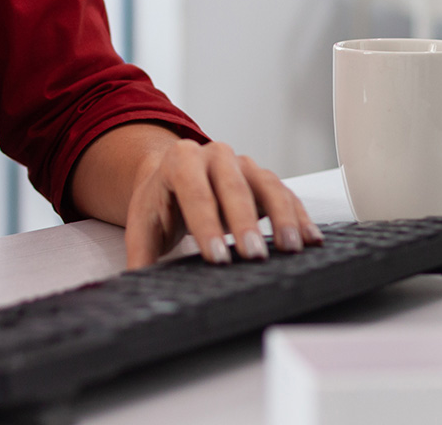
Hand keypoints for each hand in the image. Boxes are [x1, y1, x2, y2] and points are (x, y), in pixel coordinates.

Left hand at [124, 139, 322, 267]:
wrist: (172, 175)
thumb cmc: (160, 202)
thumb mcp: (143, 224)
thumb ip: (139, 255)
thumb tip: (132, 287)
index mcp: (179, 160)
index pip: (194, 191)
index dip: (206, 224)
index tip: (217, 257)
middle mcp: (213, 155)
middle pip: (232, 186)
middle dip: (244, 222)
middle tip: (253, 255)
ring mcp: (242, 164)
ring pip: (266, 184)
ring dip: (281, 217)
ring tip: (290, 248)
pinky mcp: (263, 179)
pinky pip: (286, 193)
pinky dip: (299, 216)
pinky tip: (310, 240)